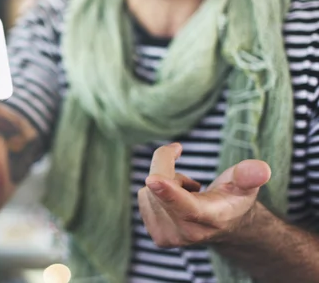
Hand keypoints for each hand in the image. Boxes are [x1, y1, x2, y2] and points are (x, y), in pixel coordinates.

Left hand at [138, 143, 271, 247]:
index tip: (152, 179)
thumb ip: (249, 175)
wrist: (225, 225)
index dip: (168, 191)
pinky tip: (175, 201)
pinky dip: (156, 192)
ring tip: (188, 194)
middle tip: (191, 179)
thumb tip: (261, 169)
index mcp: (211, 218)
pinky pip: (144, 197)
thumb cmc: (233, 198)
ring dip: (164, 182)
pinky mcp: (156, 236)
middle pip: (159, 187)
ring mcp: (169, 237)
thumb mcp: (245, 184)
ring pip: (149, 190)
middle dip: (168, 167)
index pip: (186, 206)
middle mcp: (188, 234)